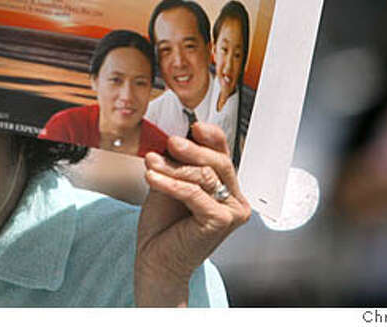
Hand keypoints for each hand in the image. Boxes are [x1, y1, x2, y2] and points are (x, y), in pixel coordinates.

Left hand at [134, 123, 249, 305]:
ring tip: (152, 162)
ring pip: (205, 176)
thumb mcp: (170, 183)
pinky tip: (153, 177)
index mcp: (226, 187)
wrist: (156, 261)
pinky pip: (194, 193)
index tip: (193, 125)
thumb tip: (175, 136)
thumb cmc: (163, 227)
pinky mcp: (220, 222)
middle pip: (219, 162)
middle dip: (192, 149)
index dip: (211, 136)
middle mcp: (234, 200)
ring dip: (174, 167)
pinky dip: (170, 183)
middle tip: (171, 141)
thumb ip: (177, 163)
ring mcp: (231, 212)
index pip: (223, 154)